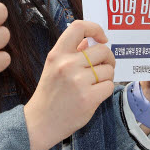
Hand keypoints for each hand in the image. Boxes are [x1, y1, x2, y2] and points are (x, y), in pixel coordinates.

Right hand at [24, 20, 114, 149]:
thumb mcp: (54, 67)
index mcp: (57, 54)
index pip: (78, 27)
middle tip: (104, 67)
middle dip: (108, 58)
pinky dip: (106, 90)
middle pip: (103, 50)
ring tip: (94, 84)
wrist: (40, 122)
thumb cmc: (50, 94)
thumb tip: (92, 40)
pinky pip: (109, 86)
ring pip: (109, 69)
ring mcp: (78, 82)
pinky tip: (94, 95)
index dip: (95, 28)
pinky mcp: (89, 98)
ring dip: (106, 76)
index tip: (102, 38)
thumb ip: (72, 53)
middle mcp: (67, 65)